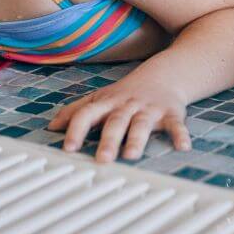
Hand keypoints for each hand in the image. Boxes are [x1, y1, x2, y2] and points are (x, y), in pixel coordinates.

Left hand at [48, 73, 192, 162]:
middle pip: (116, 122)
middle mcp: (127, 105)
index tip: (68, 148)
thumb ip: (76, 111)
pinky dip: (180, 135)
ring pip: (142, 124)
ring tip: (131, 155)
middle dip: (109, 140)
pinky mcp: (171, 113)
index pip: (88, 113)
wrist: (164, 74)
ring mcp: (149, 109)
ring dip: (137, 139)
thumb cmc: (126, 92)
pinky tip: (182, 147)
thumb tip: (51, 126)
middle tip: (102, 160)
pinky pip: (176, 124)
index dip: (77, 129)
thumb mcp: (100, 98)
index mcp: (108, 103)